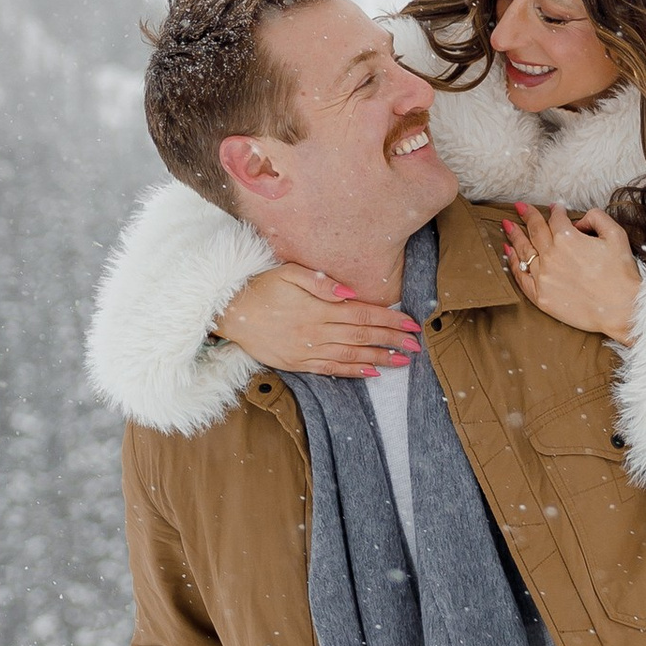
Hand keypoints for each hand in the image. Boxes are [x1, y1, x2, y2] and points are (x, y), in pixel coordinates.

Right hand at [213, 265, 420, 379]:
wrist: (229, 313)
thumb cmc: (261, 287)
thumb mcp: (288, 273)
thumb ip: (320, 281)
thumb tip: (350, 292)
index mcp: (318, 309)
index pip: (363, 315)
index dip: (389, 320)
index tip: (411, 324)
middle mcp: (316, 332)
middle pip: (362, 336)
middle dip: (392, 340)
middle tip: (416, 345)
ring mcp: (307, 351)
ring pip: (351, 356)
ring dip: (379, 359)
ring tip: (402, 361)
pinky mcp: (298, 363)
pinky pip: (331, 370)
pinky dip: (353, 371)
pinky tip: (371, 372)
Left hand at [500, 202, 641, 341]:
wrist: (621, 309)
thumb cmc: (621, 273)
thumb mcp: (616, 234)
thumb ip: (597, 218)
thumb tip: (579, 220)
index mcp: (568, 238)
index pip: (556, 218)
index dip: (556, 210)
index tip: (556, 208)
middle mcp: (551, 255)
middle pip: (534, 230)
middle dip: (527, 215)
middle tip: (519, 207)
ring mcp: (543, 276)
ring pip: (524, 250)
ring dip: (514, 235)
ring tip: (507, 225)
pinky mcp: (541, 296)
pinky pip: (521, 276)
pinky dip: (513, 262)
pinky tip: (509, 252)